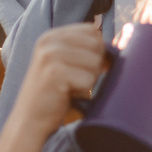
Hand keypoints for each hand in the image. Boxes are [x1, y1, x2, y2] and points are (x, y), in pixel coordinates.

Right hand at [10, 22, 109, 137]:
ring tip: (69, 88)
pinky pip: (89, 80)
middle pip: (97, 45)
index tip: (81, 66)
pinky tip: (66, 95)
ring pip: (95, 63)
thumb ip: (85, 49)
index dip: (96, 50)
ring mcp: (50, 55)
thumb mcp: (65, 63)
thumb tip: (121, 42)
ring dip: (88, 80)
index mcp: (52, 35)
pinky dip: (83, 92)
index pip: (92, 31)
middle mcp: (49, 41)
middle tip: (73, 80)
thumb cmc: (55, 93)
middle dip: (93, 66)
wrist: (30, 120)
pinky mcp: (55, 72)